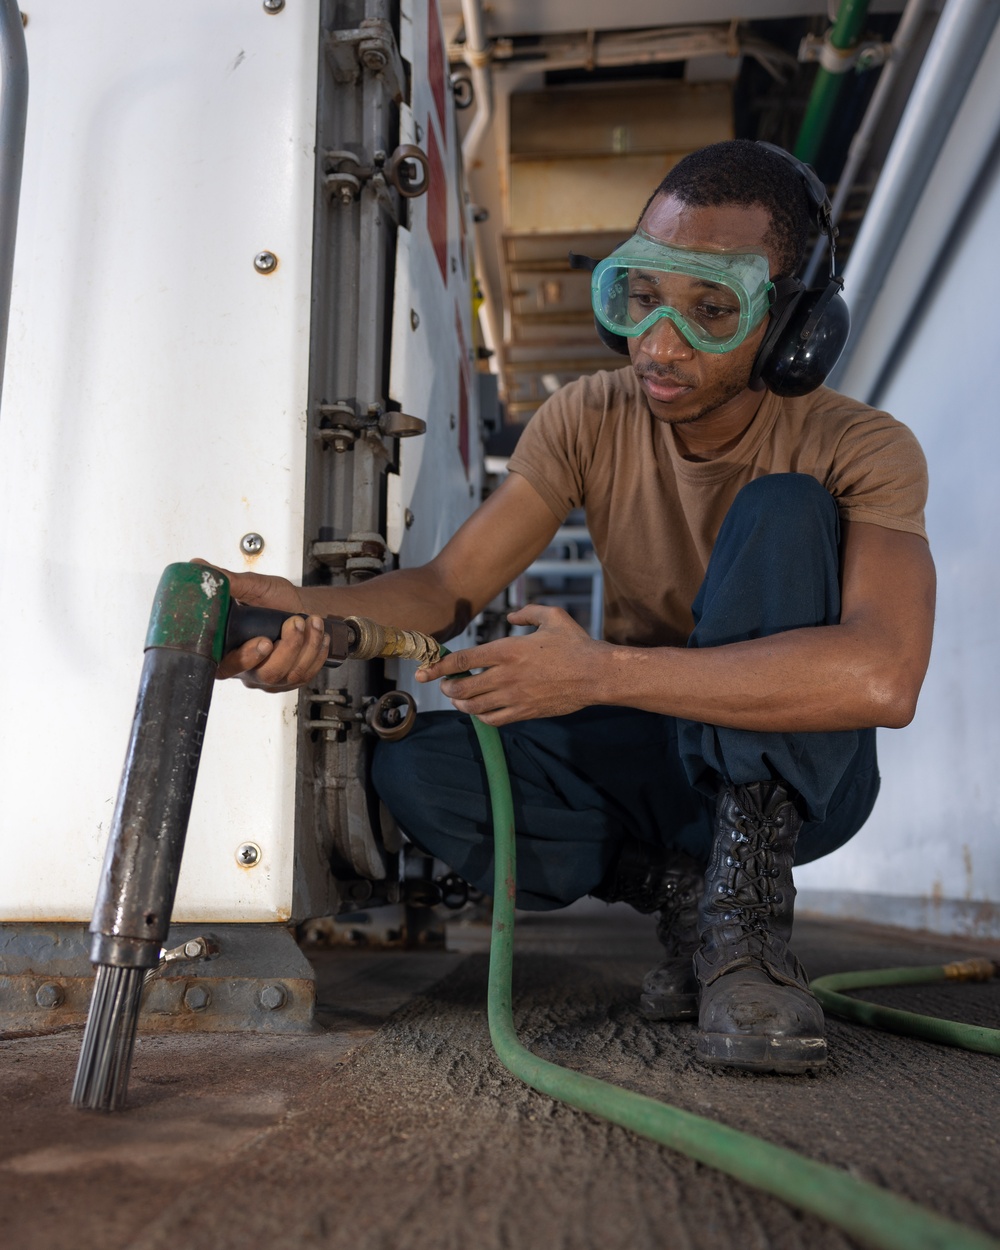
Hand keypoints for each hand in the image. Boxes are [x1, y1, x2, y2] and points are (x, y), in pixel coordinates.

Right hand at [191, 559, 329, 690]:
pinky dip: (317, 652)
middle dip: (287, 648)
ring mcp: (271, 678)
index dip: (244, 658)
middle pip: (266, 674)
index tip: (264, 641)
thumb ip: (228, 581)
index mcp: (228, 651)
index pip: (226, 667)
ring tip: (311, 621)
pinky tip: (319, 635)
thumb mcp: (252, 586)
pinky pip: (307, 675)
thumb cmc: (275, 599)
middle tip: (295, 623)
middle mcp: (248, 669)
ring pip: (289, 675)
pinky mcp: (292, 680)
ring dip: (306, 645)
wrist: (302, 607)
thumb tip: (198, 566)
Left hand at [416, 604, 605, 724]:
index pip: (462, 661)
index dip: (438, 667)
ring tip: (458, 699)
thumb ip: (527, 612)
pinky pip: (493, 719)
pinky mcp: (525, 711)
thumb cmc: (575, 644)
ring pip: (474, 707)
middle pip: (461, 687)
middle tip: (444, 684)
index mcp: (507, 650)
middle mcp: (506, 675)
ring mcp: (515, 696)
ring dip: (460, 704)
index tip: (424, 672)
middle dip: (447, 687)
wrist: (596, 674)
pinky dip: (481, 716)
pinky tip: (481, 710)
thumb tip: (512, 615)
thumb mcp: (552, 616)